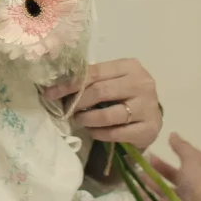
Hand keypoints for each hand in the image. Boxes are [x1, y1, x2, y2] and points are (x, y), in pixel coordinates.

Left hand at [41, 58, 162, 154]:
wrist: (151, 118)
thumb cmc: (126, 95)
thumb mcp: (113, 81)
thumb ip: (93, 80)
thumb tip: (58, 86)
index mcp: (130, 67)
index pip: (94, 72)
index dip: (69, 84)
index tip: (50, 93)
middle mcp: (142, 84)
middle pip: (100, 91)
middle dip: (77, 102)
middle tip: (66, 110)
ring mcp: (147, 107)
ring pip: (108, 114)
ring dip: (87, 119)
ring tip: (78, 120)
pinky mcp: (148, 128)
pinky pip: (116, 132)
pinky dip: (98, 133)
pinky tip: (92, 131)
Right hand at [140, 133, 200, 200]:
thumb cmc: (200, 186)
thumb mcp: (193, 160)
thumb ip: (182, 147)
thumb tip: (173, 134)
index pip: (191, 165)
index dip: (178, 155)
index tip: (163, 146)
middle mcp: (195, 194)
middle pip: (176, 180)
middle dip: (160, 170)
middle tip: (144, 161)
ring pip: (165, 193)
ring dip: (151, 183)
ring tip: (137, 174)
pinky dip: (146, 198)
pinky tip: (136, 190)